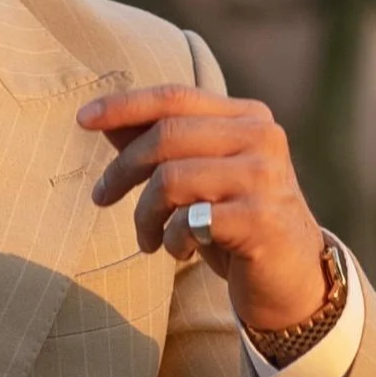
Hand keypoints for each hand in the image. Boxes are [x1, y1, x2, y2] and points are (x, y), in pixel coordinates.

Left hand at [78, 86, 327, 334]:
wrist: (292, 278)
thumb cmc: (236, 224)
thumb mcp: (199, 179)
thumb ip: (160, 147)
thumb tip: (102, 119)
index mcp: (248, 118)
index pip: (176, 97)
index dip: (125, 105)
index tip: (83, 118)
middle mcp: (261, 138)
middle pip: (167, 136)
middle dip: (122, 169)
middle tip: (102, 198)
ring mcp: (263, 178)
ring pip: (171, 180)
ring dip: (144, 215)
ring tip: (148, 239)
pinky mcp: (260, 219)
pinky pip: (188, 221)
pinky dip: (171, 239)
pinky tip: (179, 251)